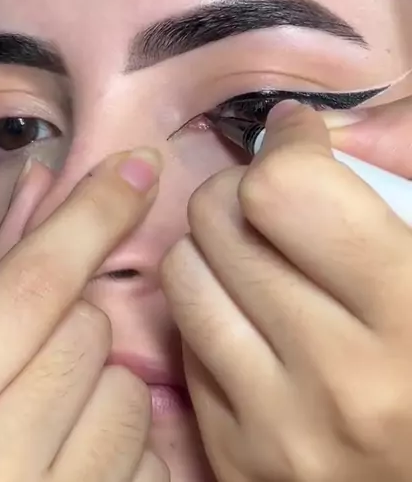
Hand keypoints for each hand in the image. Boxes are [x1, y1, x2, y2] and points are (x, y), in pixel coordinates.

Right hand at [0, 148, 168, 481]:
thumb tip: (41, 184)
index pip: (28, 288)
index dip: (88, 217)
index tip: (137, 167)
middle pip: (89, 334)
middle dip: (77, 331)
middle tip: (36, 367)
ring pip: (130, 396)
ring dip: (106, 395)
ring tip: (53, 429)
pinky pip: (152, 464)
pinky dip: (130, 455)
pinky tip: (80, 471)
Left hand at [160, 97, 411, 481]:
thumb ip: (401, 158)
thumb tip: (303, 124)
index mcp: (408, 315)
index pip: (283, 190)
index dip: (290, 146)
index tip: (302, 142)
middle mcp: (339, 383)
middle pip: (219, 220)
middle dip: (245, 189)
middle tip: (281, 201)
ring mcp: (280, 431)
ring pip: (182, 274)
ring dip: (216, 247)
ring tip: (263, 256)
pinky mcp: (237, 462)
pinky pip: (182, 344)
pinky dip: (213, 314)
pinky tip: (258, 321)